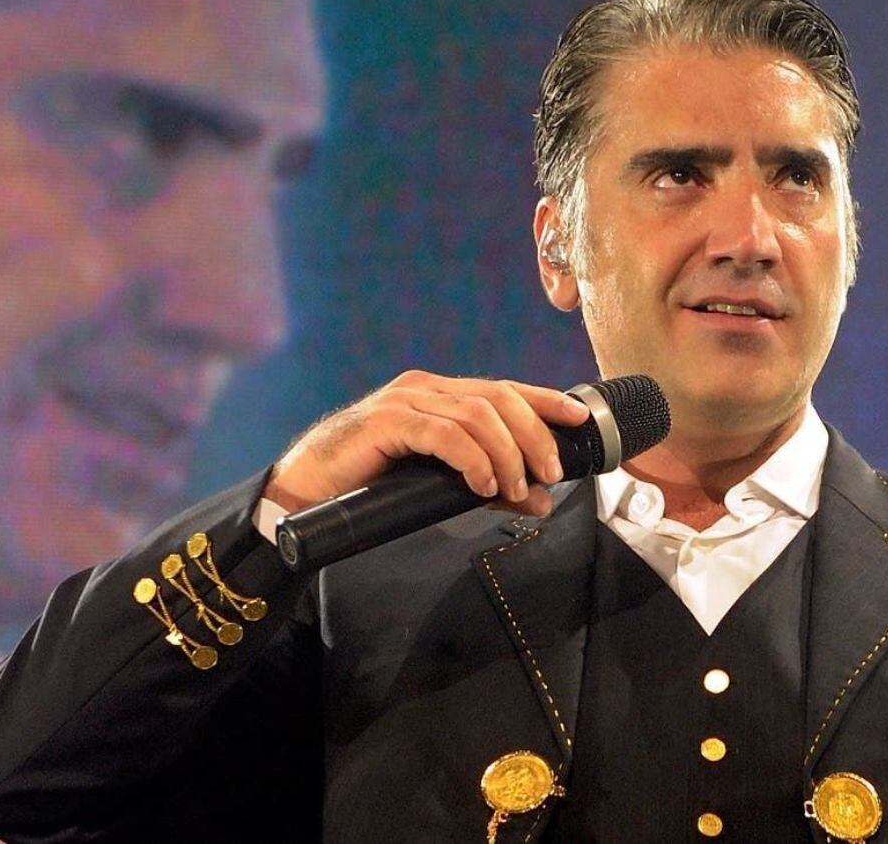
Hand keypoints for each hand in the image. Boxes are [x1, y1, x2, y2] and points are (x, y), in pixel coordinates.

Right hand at [263, 371, 591, 516]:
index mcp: (443, 395)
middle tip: (549, 473)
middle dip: (535, 435)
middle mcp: (427, 389)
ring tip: (512, 487)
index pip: (505, 389)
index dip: (546, 400)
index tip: (581, 417)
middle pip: (499, 399)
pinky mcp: (386, 422)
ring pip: (477, 415)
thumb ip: (490, 487)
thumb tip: (539, 499)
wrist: (306, 493)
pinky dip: (472, 459)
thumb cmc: (373, 486)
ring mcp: (406, 401)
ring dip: (506, 454)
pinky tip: (481, 483)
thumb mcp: (442, 485)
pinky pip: (444, 434)